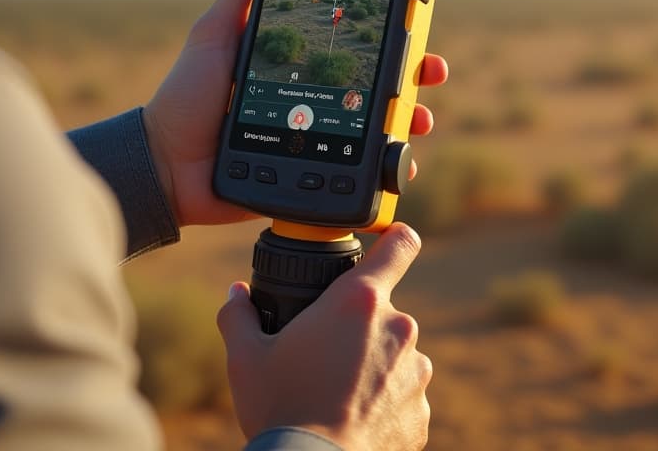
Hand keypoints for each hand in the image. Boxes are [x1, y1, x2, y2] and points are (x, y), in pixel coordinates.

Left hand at [143, 0, 450, 226]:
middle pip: (379, 84)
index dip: (389, 33)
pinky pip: (362, 175)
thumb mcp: (214, 34)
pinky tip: (400, 163)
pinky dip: (390, 169)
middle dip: (414, 76)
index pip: (355, 43)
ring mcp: (319, 138)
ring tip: (419, 120)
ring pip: (380, 129)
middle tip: (430, 71)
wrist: (167, 164)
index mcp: (297, 63)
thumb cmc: (187, 97)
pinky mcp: (314, 174)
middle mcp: (316, 99)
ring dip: (410, 121)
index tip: (416, 18)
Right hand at [216, 224, 432, 450]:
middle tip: (322, 354)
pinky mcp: (421, 414)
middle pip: (382, 311)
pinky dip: (382, 404)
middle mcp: (398, 329)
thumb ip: (239, 315)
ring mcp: (416, 373)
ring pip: (394, 356)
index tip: (385, 242)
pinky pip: (402, 397)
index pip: (400, 244)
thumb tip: (236, 294)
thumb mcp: (245, 358)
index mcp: (359, 301)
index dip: (394, 238)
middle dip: (357, 327)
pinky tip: (349, 419)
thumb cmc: (281, 408)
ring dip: (372, 366)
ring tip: (333, 393)